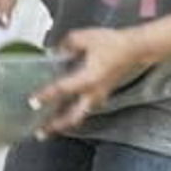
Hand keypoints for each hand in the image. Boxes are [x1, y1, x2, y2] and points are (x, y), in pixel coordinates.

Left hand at [31, 28, 147, 134]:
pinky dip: (73, 113)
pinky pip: (85, 108)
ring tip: (48, 129)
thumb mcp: (85, 37)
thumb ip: (66, 44)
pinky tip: (62, 114)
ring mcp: (99, 95)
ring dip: (64, 123)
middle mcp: (94, 92)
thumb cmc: (114, 43)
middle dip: (56, 126)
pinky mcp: (102, 94)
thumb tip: (54, 51)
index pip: (63, 90)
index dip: (46, 96)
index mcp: (89, 79)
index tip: (32, 103)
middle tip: (40, 133)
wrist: (138, 48)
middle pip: (73, 116)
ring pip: (80, 115)